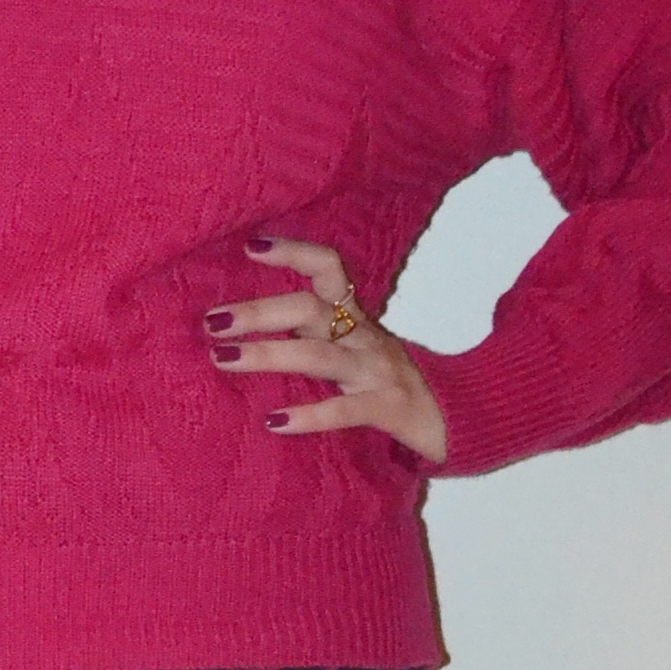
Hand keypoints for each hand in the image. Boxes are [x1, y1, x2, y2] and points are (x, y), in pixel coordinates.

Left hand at [206, 234, 448, 466]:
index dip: (292, 252)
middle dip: (259, 311)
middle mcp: (365, 337)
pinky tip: (273, 422)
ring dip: (268, 354)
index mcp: (356, 318)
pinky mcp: (386, 409)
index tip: (249, 247)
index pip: (328, 267)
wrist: (457, 419)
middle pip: (311, 308)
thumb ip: (315, 334)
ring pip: (320, 355)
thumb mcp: (358, 348)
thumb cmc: (393, 383)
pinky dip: (308, 415)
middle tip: (213, 320)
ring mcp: (377, 372)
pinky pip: (344, 411)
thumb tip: (248, 328)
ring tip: (224, 358)